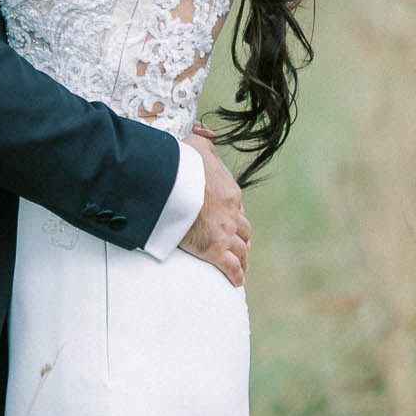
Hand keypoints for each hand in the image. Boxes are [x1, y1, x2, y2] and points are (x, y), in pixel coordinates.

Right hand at [178, 132, 250, 286]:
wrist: (171, 184)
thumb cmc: (180, 163)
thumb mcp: (195, 144)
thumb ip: (204, 140)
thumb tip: (207, 133)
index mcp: (230, 190)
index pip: (237, 205)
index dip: (234, 213)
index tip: (230, 219)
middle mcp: (232, 213)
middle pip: (244, 229)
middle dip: (242, 236)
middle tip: (239, 243)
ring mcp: (224, 233)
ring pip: (242, 249)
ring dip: (243, 257)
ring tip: (241, 264)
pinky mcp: (213, 251)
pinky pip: (231, 268)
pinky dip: (236, 276)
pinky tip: (237, 282)